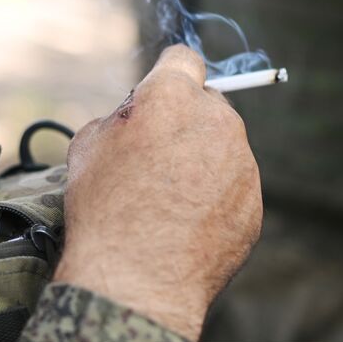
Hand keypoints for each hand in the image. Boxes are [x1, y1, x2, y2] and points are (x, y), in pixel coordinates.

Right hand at [54, 46, 262, 340]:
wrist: (135, 281)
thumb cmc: (103, 210)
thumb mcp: (88, 146)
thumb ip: (123, 117)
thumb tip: (139, 116)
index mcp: (173, 97)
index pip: (184, 60)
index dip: (166, 76)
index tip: (157, 96)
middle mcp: (218, 121)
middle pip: (208, 104)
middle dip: (185, 122)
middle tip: (153, 159)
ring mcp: (242, 164)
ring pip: (223, 148)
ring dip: (201, 162)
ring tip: (165, 202)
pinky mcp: (254, 204)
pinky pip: (234, 189)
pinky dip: (214, 200)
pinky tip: (184, 227)